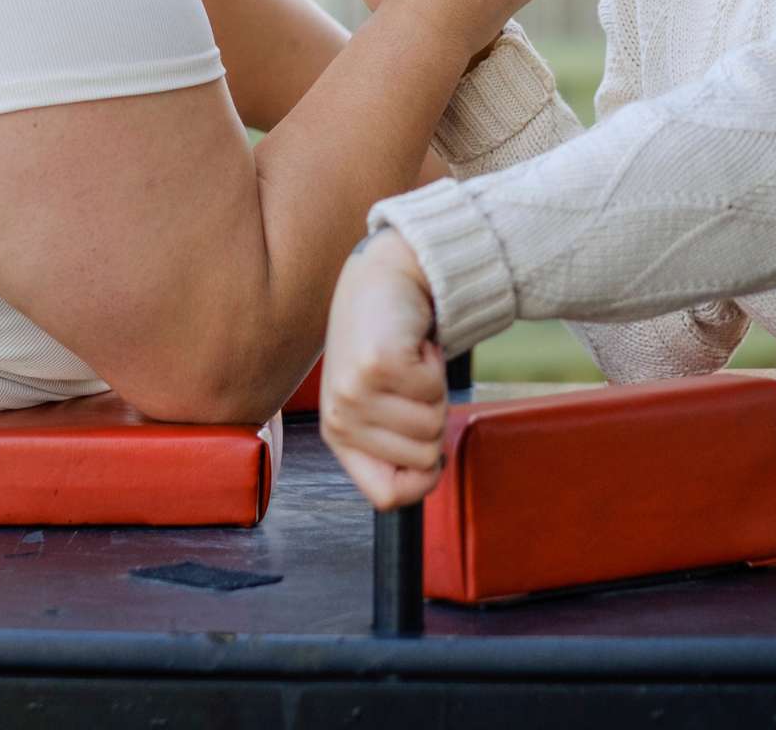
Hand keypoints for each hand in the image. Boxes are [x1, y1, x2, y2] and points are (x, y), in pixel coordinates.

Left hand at [320, 230, 447, 509]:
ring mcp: (356, 392)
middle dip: (432, 417)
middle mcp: (340, 419)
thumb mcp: (378, 402)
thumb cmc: (382, 341)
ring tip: (409, 360)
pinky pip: (435, 387)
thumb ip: (394, 445)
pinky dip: (436, 362)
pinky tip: (413, 343)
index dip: (424, 479)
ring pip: (433, 423)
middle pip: (424, 458)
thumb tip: (425, 481)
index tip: (429, 447)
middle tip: (410, 381)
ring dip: (434, 387)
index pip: (388, 497)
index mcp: (339, 436)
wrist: (382, 279)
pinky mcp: (378, 364)